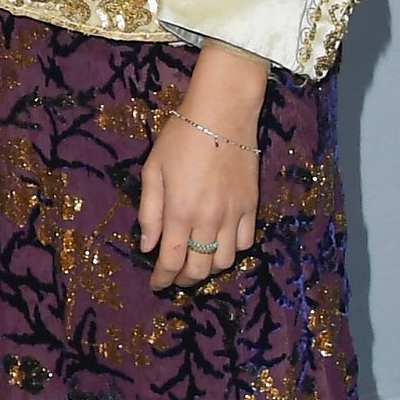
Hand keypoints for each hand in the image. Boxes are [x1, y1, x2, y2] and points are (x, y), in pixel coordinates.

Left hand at [139, 44, 265, 282]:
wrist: (223, 114)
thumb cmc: (180, 138)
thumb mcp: (153, 170)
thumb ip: (149, 212)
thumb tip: (148, 247)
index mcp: (179, 211)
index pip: (170, 260)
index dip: (162, 278)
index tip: (156, 285)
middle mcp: (208, 219)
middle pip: (200, 268)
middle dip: (184, 278)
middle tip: (174, 275)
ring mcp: (234, 215)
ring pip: (225, 261)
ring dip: (209, 268)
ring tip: (196, 260)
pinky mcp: (252, 207)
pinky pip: (245, 243)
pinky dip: (231, 251)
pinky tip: (219, 242)